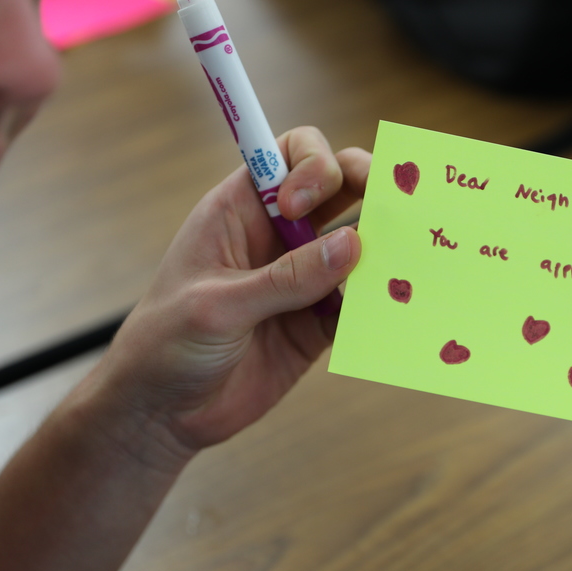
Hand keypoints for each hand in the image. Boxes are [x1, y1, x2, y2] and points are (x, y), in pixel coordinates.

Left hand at [96, 127, 367, 468]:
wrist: (162, 414)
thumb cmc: (165, 345)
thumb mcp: (217, 306)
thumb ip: (285, 278)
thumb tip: (354, 245)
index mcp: (240, 211)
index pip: (289, 155)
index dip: (311, 164)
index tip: (299, 206)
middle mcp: (278, 236)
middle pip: (339, 189)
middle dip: (370, 189)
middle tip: (391, 212)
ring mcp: (302, 279)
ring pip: (359, 245)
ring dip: (385, 248)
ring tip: (408, 260)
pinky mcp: (319, 323)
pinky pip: (360, 303)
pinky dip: (381, 303)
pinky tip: (395, 309)